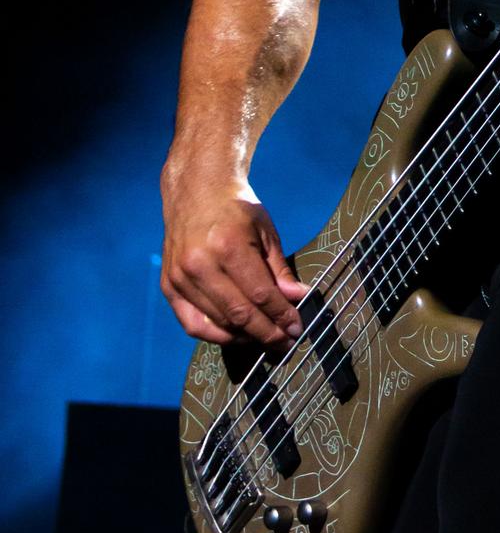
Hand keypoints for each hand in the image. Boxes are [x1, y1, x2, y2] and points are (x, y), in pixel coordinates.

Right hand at [161, 173, 309, 347]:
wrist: (196, 190)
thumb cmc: (235, 208)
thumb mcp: (266, 232)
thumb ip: (280, 270)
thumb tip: (297, 298)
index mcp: (227, 246)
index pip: (260, 295)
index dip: (281, 316)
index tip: (296, 328)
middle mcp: (200, 264)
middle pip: (239, 314)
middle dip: (267, 333)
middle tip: (285, 341)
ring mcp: (180, 277)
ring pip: (218, 323)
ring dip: (245, 336)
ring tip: (265, 336)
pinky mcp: (169, 286)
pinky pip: (193, 324)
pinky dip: (216, 335)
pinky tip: (236, 334)